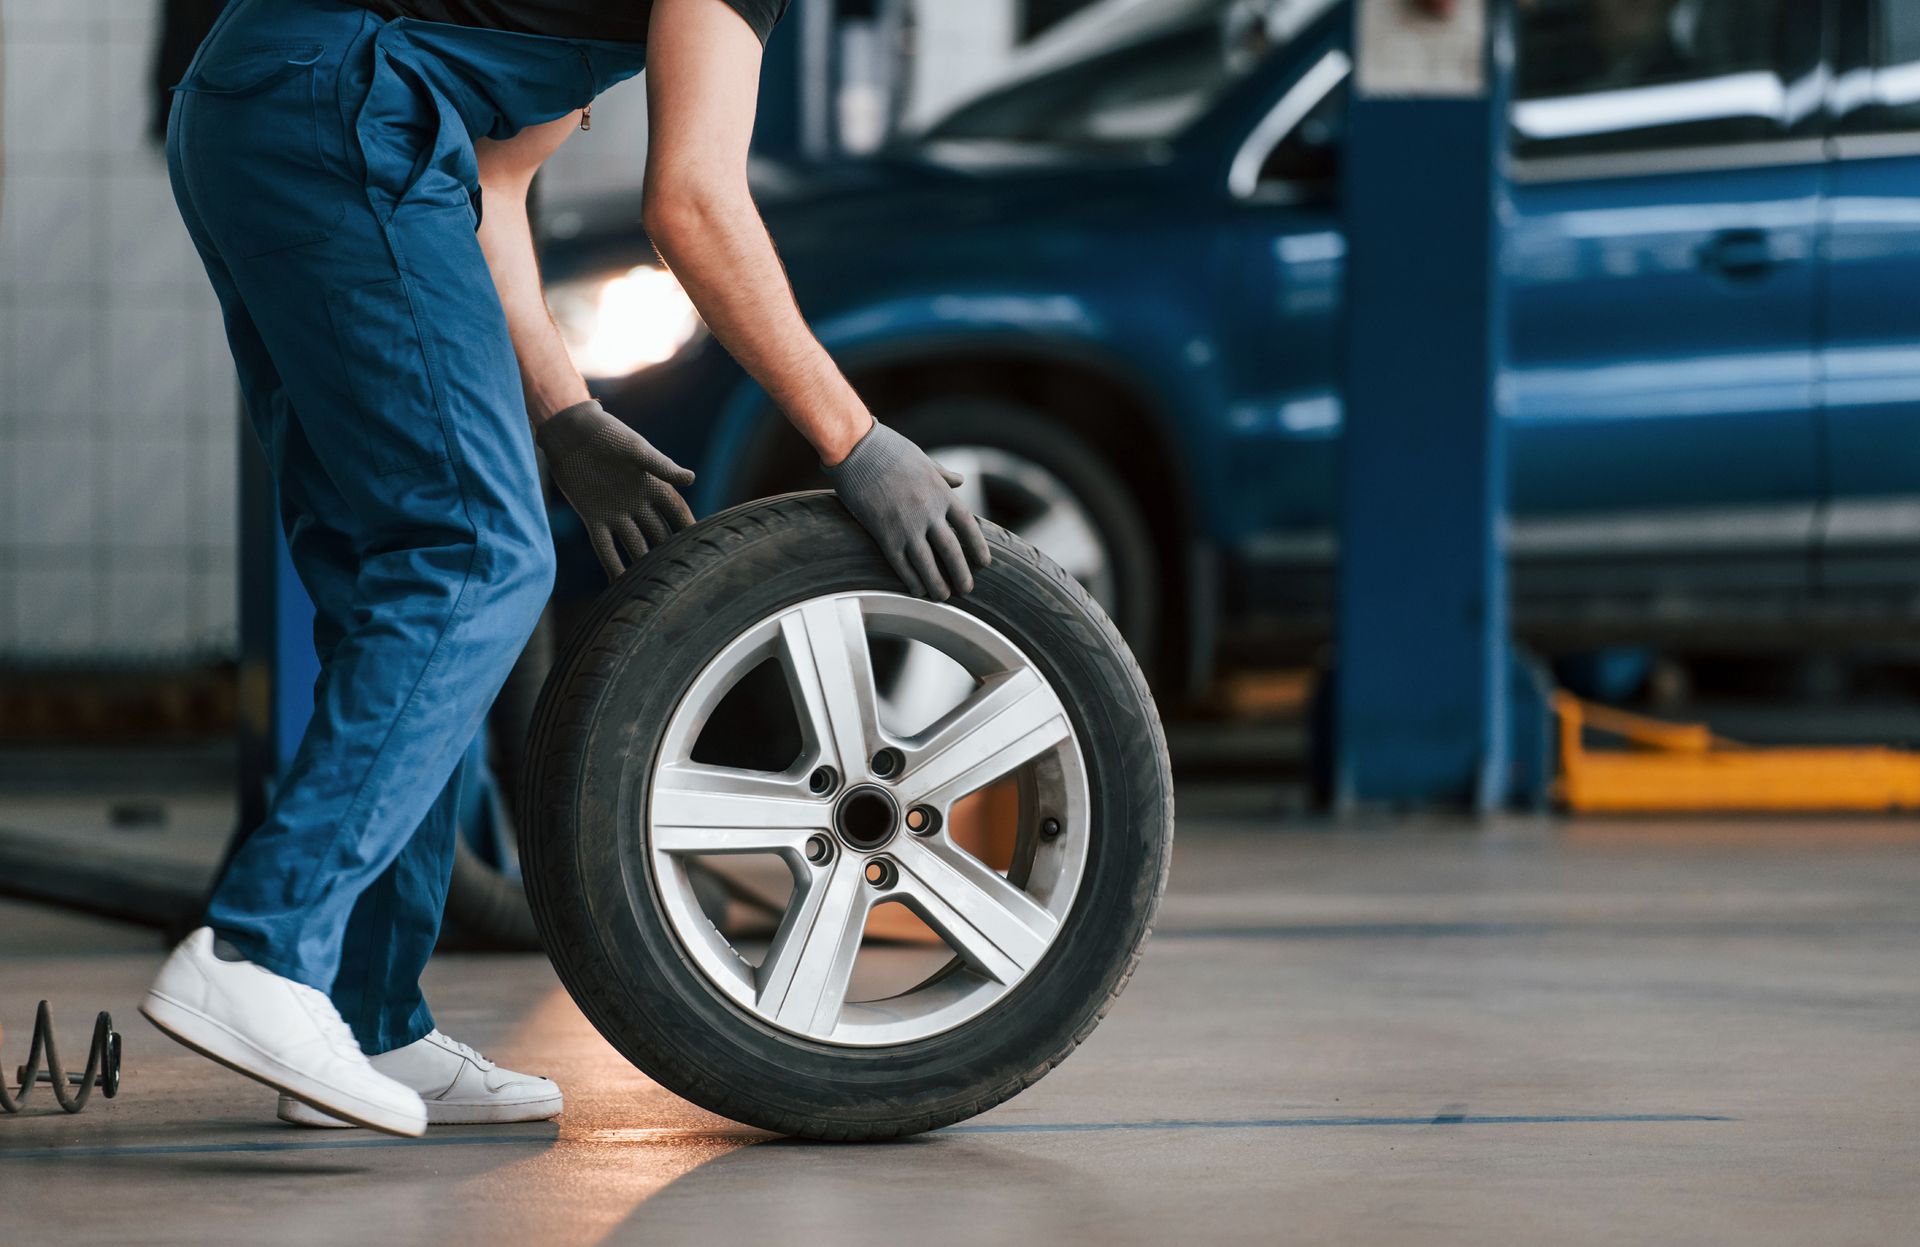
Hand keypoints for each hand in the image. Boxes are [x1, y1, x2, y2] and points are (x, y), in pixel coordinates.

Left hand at [536, 399, 695, 580]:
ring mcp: (616, 513)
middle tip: (682, 575)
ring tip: (654, 585)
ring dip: (643, 562)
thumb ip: (662, 467)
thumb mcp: (636, 449)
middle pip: (658, 533)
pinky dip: (612, 564)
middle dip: (669, 552)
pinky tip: (619, 583)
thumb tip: (691, 479)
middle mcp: (638, 503)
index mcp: (653, 485)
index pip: (676, 512)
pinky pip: (605, 546)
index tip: (703, 547)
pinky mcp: (593, 518)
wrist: (571, 432)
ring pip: (635, 544)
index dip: (688, 528)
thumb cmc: (608, 434)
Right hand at [821, 421, 990, 598]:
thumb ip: (943, 475)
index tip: (984, 563)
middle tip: (966, 590)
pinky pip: (902, 564)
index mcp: (941, 493)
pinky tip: (916, 590)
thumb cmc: (889, 449)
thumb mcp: (924, 459)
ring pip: (928, 563)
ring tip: (943, 597)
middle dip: (961, 574)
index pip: (968, 526)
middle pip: (952, 551)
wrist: (858, 449)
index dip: (977, 547)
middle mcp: (929, 512)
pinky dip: (911, 580)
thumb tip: (959, 481)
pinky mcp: (885, 534)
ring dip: (937, 584)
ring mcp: (907, 525)